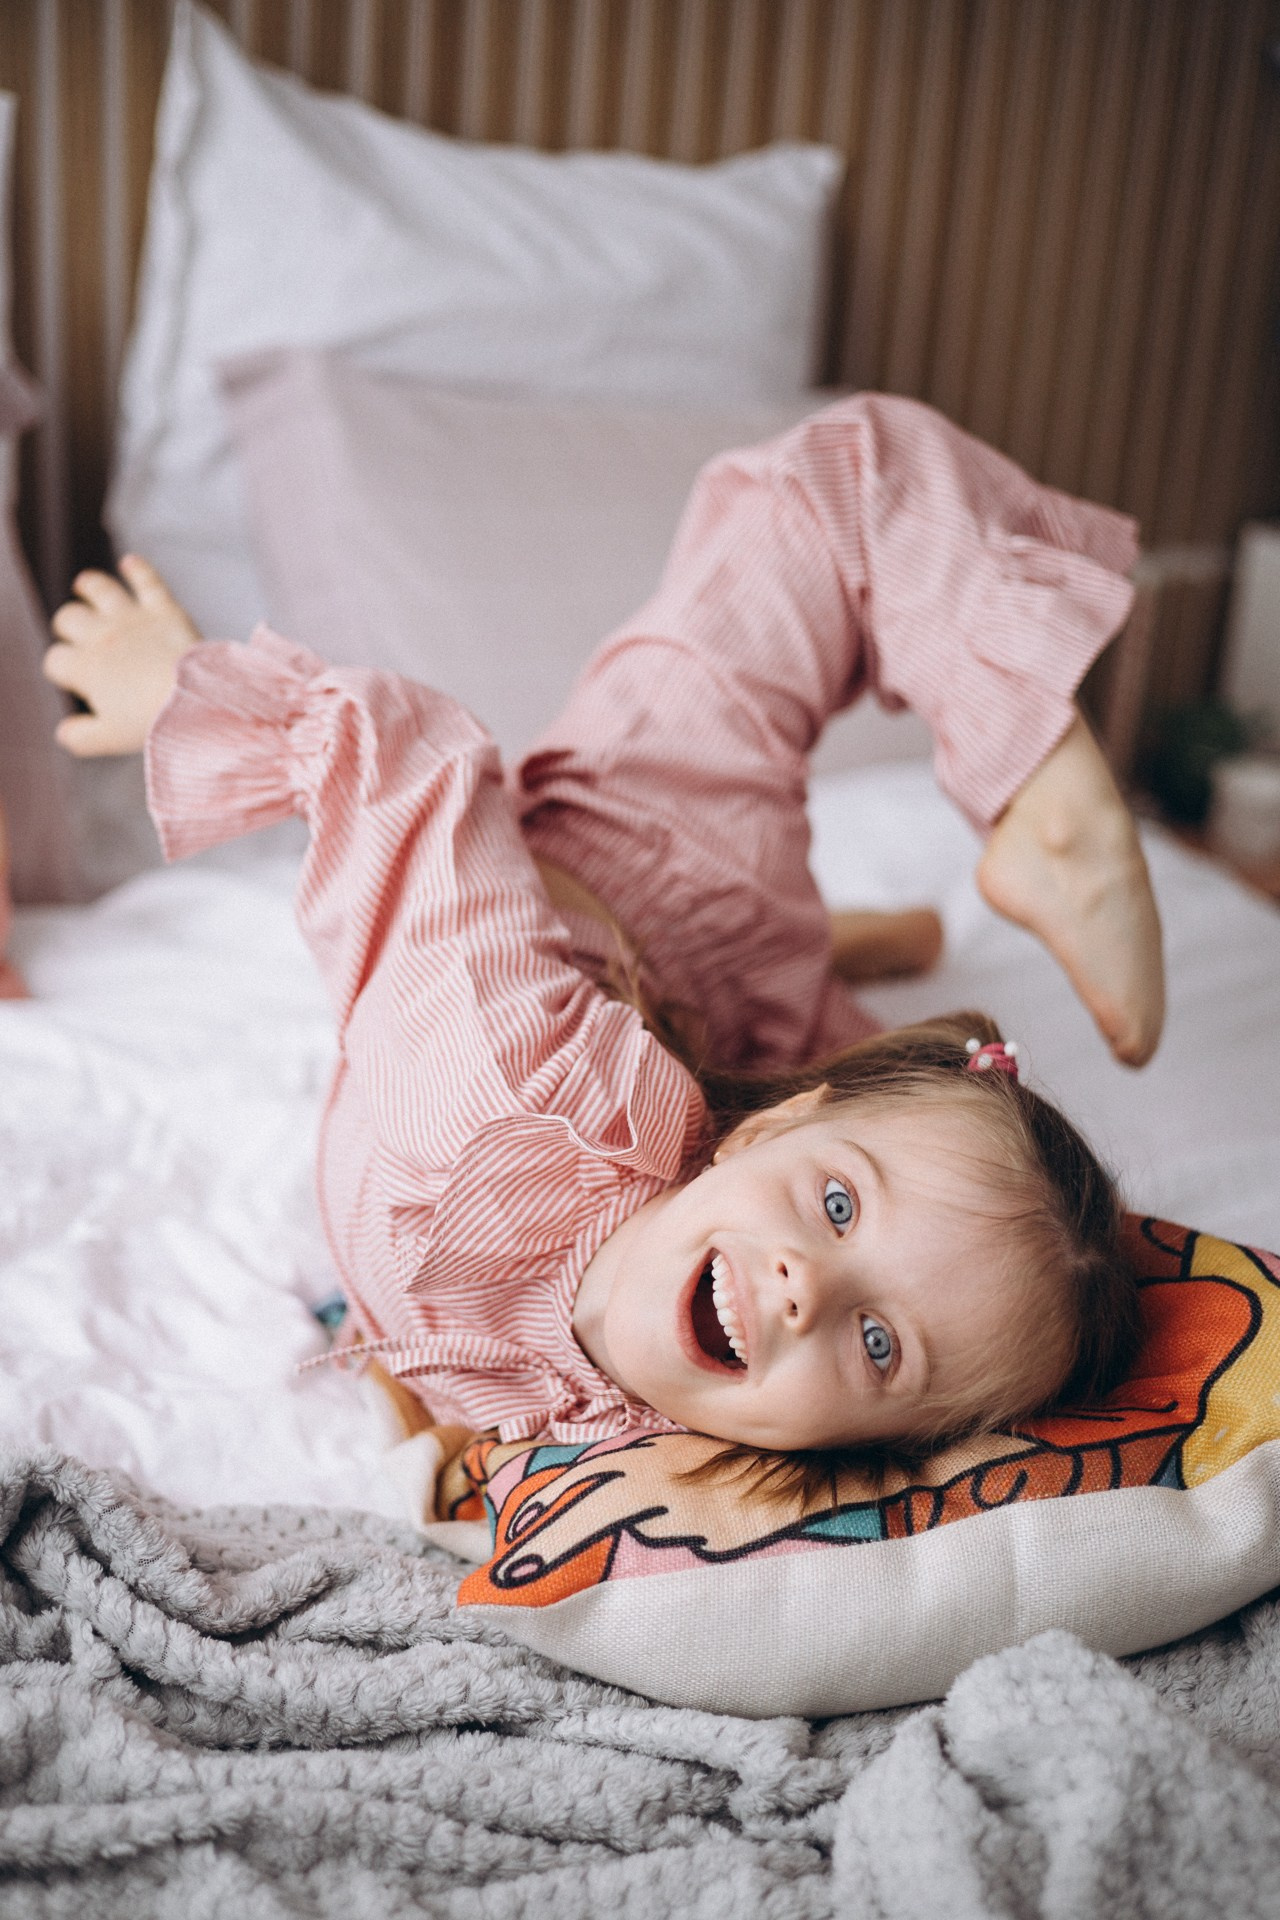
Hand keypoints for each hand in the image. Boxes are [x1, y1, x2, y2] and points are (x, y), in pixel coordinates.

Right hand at [44, 555, 201, 755]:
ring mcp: (132, 618)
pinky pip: (147, 580)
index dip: (61, 669)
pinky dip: (137, 568)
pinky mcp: (163, 609)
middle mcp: (103, 636)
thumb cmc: (152, 722)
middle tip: (76, 633)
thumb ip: (81, 737)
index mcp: (86, 668)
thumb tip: (65, 733)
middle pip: (69, 618)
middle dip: (68, 626)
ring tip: (85, 585)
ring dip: (90, 586)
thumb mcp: (109, 739)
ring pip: (99, 589)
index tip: (74, 678)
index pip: (56, 660)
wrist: (195, 702)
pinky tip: (130, 561)